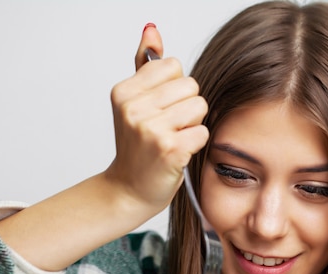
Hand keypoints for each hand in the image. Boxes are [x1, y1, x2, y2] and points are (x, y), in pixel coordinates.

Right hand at [106, 24, 208, 214]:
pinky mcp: (170, 150)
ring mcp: (151, 129)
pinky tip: (179, 153)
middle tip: (168, 128)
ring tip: (174, 139)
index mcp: (124, 92)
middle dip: (187, 107)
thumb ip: (144, 65)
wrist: (129, 189)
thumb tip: (152, 31)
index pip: (174, 66)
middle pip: (191, 85)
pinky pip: (203, 132)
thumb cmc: (137, 147)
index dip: (174, 89)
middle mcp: (134, 108)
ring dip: (193, 125)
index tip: (160, 111)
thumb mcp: (134, 103)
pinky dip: (196, 144)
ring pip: (200, 107)